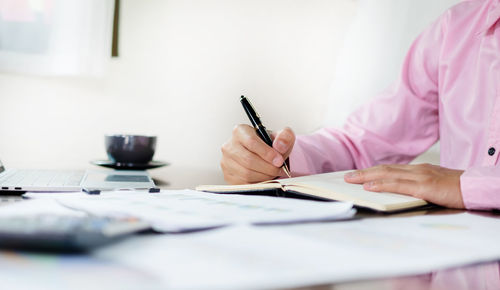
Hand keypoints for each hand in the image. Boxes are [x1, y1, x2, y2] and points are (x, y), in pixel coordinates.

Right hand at [221, 125, 294, 183]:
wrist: (261, 155)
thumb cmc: (270, 145)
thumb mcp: (281, 136)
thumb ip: (285, 137)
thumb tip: (280, 147)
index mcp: (240, 131)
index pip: (252, 142)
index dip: (267, 153)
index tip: (279, 160)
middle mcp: (229, 145)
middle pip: (248, 160)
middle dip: (268, 167)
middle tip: (279, 169)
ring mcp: (226, 161)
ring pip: (246, 173)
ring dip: (264, 176)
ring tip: (273, 172)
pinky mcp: (228, 175)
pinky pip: (244, 183)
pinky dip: (258, 182)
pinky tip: (264, 177)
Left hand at [344, 163, 464, 208]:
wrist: (475, 187)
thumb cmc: (456, 188)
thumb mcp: (433, 184)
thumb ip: (417, 186)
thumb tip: (400, 191)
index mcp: (418, 170)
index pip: (390, 169)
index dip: (372, 171)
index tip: (357, 175)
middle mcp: (416, 170)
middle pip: (384, 169)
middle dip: (363, 173)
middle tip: (346, 176)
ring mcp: (420, 177)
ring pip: (387, 175)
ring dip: (367, 177)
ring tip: (351, 180)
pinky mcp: (424, 187)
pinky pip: (398, 185)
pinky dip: (382, 185)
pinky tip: (370, 187)